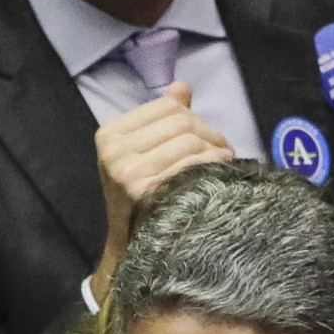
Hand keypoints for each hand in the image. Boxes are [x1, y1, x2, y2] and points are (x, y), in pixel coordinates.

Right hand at [90, 83, 232, 303]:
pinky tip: (219, 173)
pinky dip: (210, 166)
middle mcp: (113, 149)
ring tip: (224, 161)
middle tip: (223, 149)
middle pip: (180, 121)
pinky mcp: (142, 188)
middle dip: (209, 133)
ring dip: (215, 149)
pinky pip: (189, 164)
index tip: (207, 134)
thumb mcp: (144, 153)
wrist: (133, 246)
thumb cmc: (144, 198)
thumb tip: (180, 87)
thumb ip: (161, 119)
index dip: (194, 116)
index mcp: (110, 134)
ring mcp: (125, 169)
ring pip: (188, 140)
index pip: (165, 107)